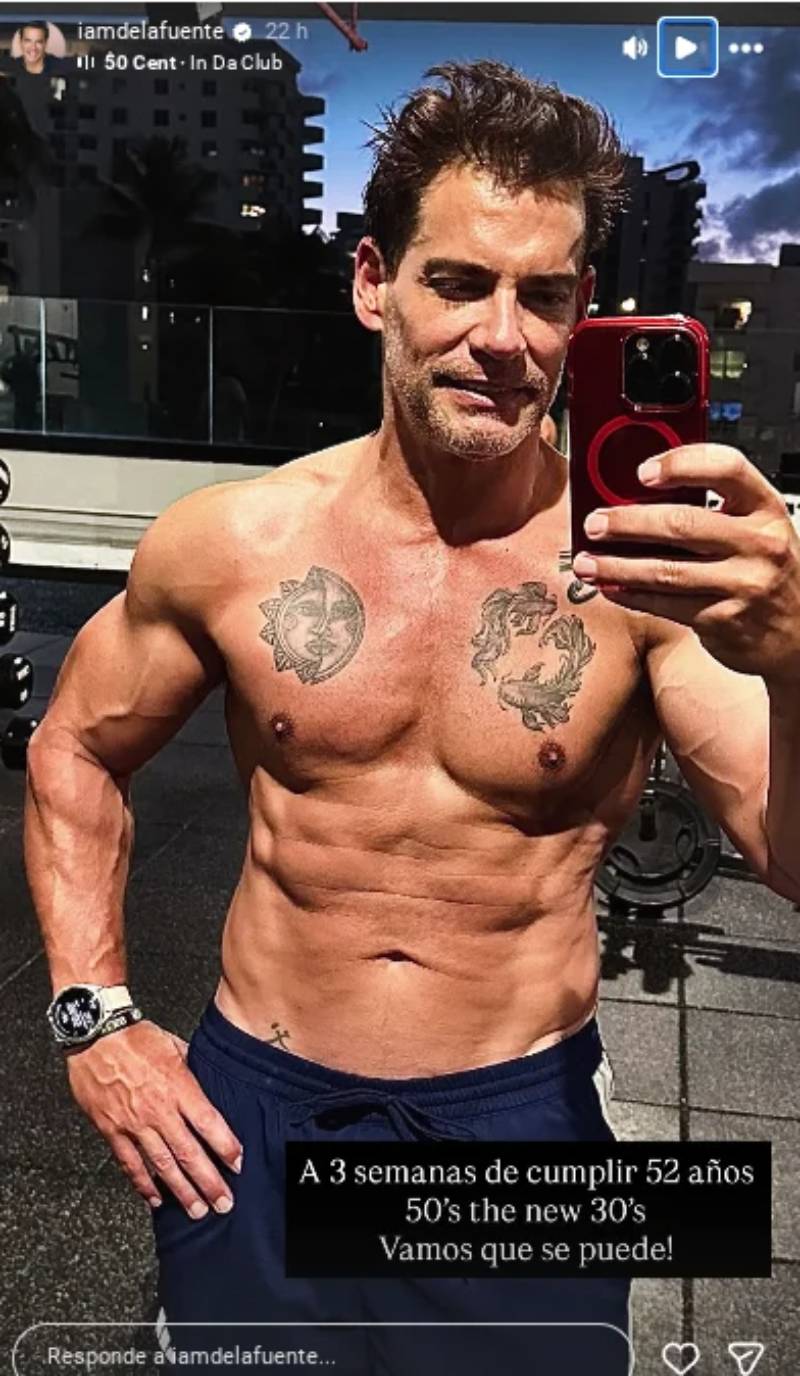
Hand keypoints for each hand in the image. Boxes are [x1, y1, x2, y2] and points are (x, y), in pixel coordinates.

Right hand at [66, 1019, 242, 1217]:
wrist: (95, 1033)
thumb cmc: (135, 1036)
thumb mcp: (175, 1045)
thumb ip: (193, 1071)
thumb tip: (209, 1088)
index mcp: (178, 1086)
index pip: (209, 1123)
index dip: (225, 1147)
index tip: (237, 1164)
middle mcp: (158, 1108)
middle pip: (189, 1152)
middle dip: (209, 1181)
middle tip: (223, 1203)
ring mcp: (133, 1122)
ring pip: (161, 1164)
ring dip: (181, 1190)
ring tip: (197, 1209)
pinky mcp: (111, 1129)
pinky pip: (129, 1162)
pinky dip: (142, 1183)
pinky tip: (154, 1198)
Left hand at [572, 444, 799, 680]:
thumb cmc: (767, 570)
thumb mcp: (756, 527)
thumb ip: (715, 507)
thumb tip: (639, 492)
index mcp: (766, 508)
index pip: (726, 468)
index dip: (681, 464)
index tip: (643, 471)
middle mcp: (760, 544)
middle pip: (683, 523)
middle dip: (629, 522)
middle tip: (595, 522)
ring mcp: (744, 585)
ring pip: (666, 570)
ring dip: (617, 565)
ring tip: (586, 561)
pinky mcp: (724, 620)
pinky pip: (666, 604)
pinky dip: (631, 594)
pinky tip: (609, 586)